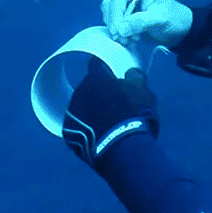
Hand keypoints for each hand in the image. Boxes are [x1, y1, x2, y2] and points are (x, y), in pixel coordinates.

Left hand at [63, 57, 158, 171]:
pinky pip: (76, 125)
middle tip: (112, 104)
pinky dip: (84, 128)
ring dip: (90, 111)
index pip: (96, 65)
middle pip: (87, 88)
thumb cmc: (136, 116)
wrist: (123, 147)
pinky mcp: (68, 131)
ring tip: (105, 123)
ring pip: (80, 106)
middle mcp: (80, 92)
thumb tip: (132, 72)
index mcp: (96, 78)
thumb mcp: (144, 94)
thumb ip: (136, 79)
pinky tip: (97, 135)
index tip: (111, 76)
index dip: (104, 71)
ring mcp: (72, 112)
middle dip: (97, 93)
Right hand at [101, 0, 193, 48]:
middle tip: (124, 39)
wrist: (178, 27)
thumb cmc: (174, 18)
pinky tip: (128, 39)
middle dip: (115, 23)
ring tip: (129, 40)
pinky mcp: (123, 9)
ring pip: (108, 12)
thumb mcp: (161, 19)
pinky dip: (117, 30)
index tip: (117, 32)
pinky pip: (112, 19)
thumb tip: (122, 28)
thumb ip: (142, 21)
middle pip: (110, 4)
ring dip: (116, 28)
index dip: (115, 15)